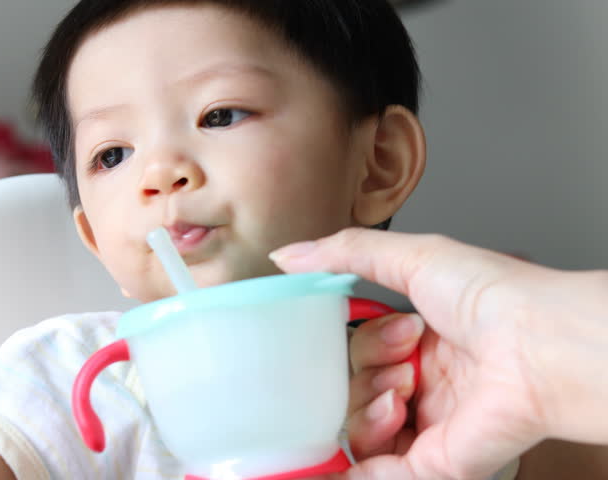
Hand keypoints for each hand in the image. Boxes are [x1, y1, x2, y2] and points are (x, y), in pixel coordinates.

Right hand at [272, 228, 607, 479]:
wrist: (538, 345)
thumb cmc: (494, 297)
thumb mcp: (414, 256)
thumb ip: (345, 253)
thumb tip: (287, 256)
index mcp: (427, 341)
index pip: (365, 350)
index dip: (362, 340)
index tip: (375, 324)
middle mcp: (430, 384)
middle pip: (357, 388)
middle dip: (365, 370)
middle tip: (402, 356)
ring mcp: (433, 424)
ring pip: (361, 428)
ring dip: (367, 407)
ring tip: (403, 391)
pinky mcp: (438, 462)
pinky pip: (380, 473)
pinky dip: (359, 468)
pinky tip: (349, 454)